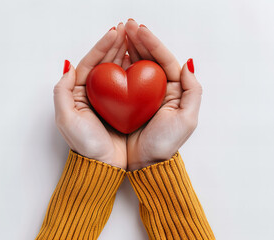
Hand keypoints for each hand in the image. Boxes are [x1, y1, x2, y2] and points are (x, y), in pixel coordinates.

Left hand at [54, 23, 127, 168]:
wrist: (102, 166)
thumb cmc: (84, 144)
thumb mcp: (66, 119)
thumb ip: (62, 92)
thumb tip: (69, 67)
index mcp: (79, 93)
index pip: (91, 63)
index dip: (102, 46)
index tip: (114, 32)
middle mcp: (94, 93)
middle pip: (105, 62)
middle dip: (115, 43)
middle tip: (128, 27)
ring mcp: (110, 100)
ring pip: (118, 70)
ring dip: (126, 52)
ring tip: (136, 36)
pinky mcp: (124, 107)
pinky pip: (131, 84)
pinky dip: (136, 70)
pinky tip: (143, 60)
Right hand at [123, 20, 202, 169]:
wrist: (144, 164)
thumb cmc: (165, 145)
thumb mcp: (187, 120)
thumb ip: (192, 90)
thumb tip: (187, 64)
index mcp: (172, 90)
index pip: (162, 59)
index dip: (151, 42)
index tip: (139, 30)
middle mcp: (155, 89)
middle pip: (147, 58)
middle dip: (137, 39)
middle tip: (127, 25)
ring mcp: (138, 94)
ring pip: (133, 64)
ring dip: (126, 47)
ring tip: (119, 33)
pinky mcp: (122, 102)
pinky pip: (119, 79)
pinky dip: (115, 65)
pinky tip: (111, 55)